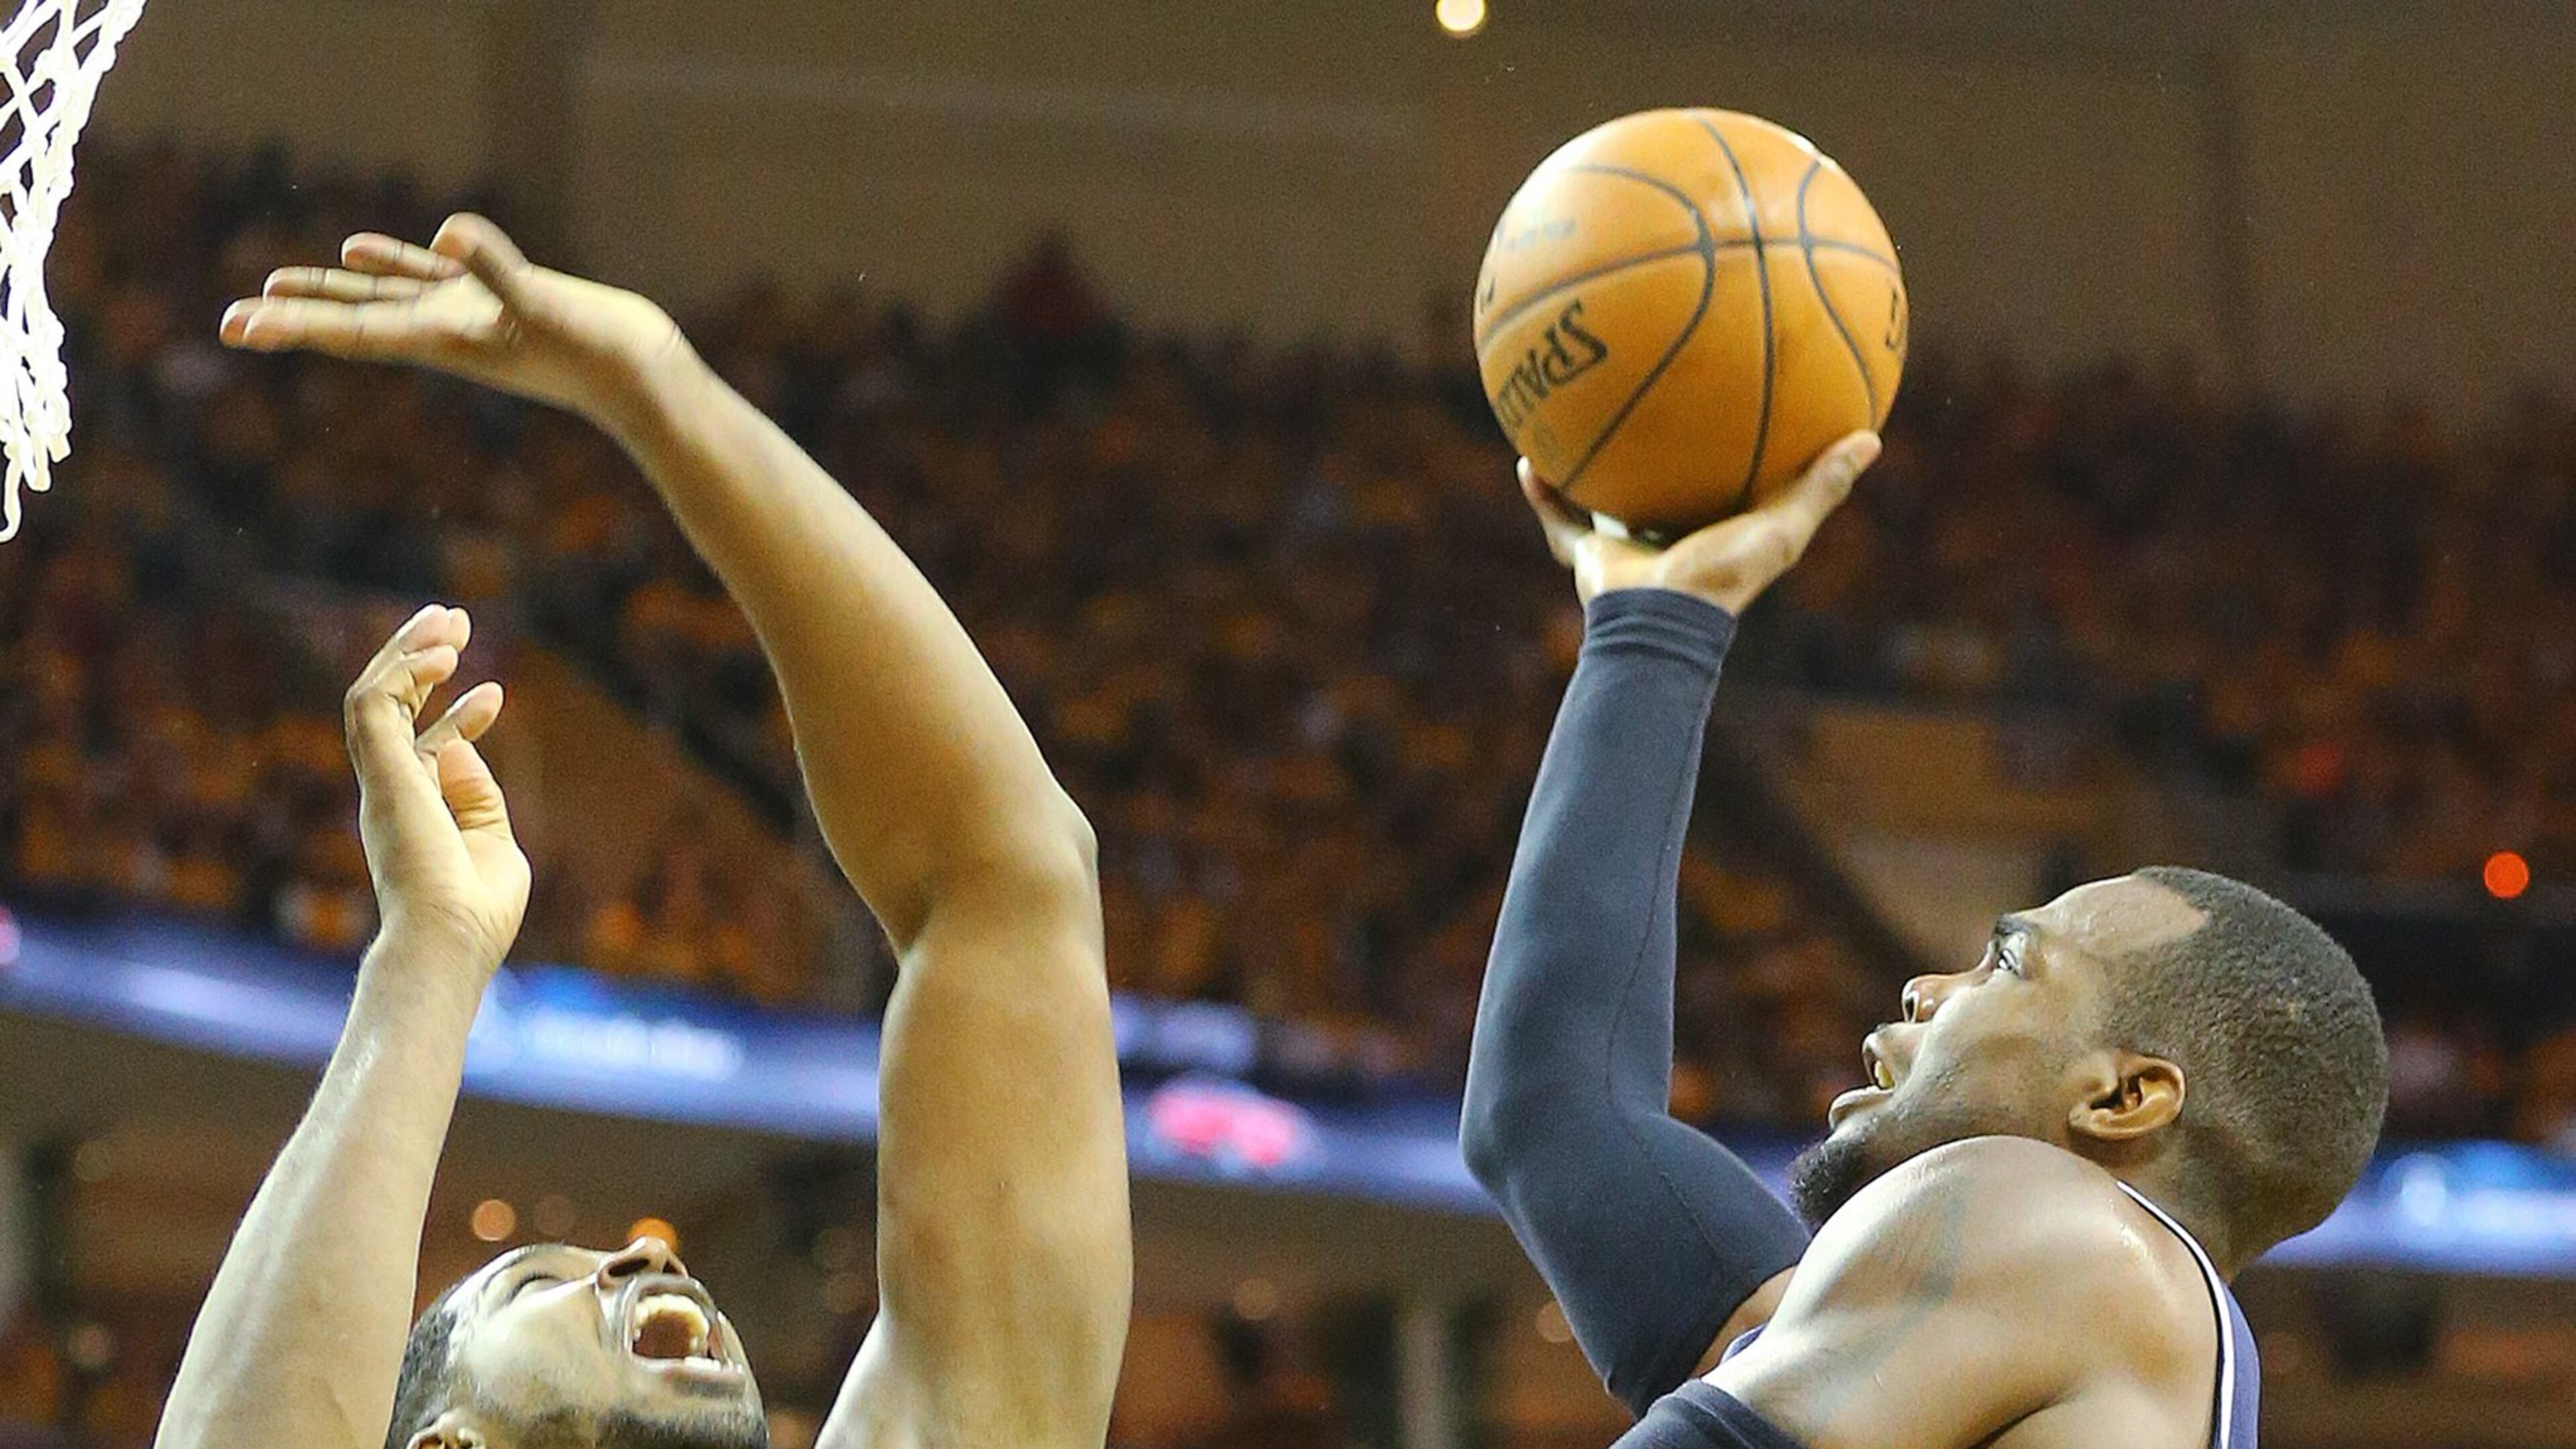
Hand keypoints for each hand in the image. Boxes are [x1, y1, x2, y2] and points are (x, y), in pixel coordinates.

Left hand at [219, 213, 685, 426]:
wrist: (643, 377)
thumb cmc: (598, 353)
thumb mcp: (544, 306)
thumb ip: (497, 269)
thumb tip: (449, 231)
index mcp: (443, 340)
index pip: (352, 331)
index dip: (292, 325)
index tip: (236, 327)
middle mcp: (444, 333)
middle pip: (349, 322)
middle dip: (289, 320)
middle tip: (229, 322)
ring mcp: (467, 315)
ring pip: (379, 299)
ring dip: (327, 292)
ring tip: (271, 283)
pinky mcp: (495, 296)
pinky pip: (428, 276)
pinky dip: (392, 262)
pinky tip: (360, 247)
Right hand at [345, 604, 529, 973]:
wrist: (447, 939)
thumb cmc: (474, 913)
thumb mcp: (493, 846)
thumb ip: (479, 799)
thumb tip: (460, 749)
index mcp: (416, 813)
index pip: (429, 750)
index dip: (461, 716)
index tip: (497, 691)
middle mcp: (390, 793)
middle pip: (394, 713)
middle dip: (420, 663)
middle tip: (454, 620)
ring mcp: (380, 782)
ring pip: (374, 698)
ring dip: (406, 654)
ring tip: (448, 620)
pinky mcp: (378, 772)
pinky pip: (374, 704)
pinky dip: (401, 671)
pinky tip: (440, 653)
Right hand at [1521, 431, 1881, 611]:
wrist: (1662, 621)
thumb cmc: (1726, 577)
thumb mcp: (1784, 527)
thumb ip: (1822, 485)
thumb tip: (1873, 437)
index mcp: (1714, 527)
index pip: (1724, 480)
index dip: (1731, 447)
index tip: (1734, 404)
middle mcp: (1667, 532)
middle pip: (1658, 482)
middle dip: (1654, 449)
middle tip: (1652, 397)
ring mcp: (1625, 544)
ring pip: (1601, 496)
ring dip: (1589, 465)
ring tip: (1574, 414)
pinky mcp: (1588, 553)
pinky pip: (1558, 517)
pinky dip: (1541, 493)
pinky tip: (1526, 456)